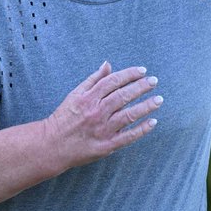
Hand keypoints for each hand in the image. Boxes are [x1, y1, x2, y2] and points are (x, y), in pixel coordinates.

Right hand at [43, 61, 162, 167]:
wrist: (52, 145)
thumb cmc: (64, 118)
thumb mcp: (74, 94)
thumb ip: (93, 80)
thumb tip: (107, 64)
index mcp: (88, 98)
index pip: (113, 81)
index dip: (129, 74)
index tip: (142, 71)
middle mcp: (96, 112)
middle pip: (123, 96)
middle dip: (141, 87)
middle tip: (154, 81)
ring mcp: (102, 129)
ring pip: (128, 115)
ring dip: (145, 106)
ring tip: (159, 99)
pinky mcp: (106, 145)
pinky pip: (127, 137)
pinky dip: (141, 130)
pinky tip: (153, 122)